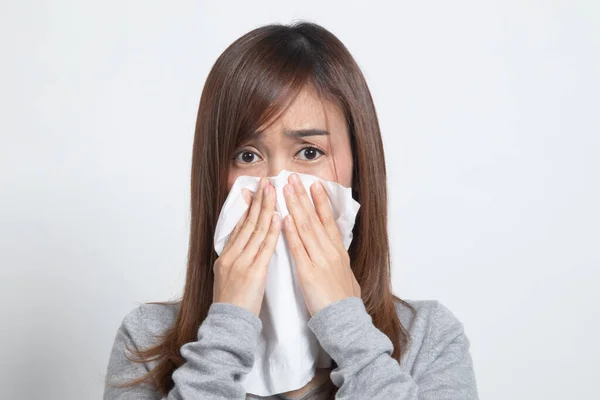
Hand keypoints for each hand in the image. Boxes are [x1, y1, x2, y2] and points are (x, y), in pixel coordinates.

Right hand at [212, 177, 281, 315]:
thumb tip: (242, 247)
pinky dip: (271, 231)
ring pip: (255, 230)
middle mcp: (232, 255)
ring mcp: (242, 262)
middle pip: (247, 223)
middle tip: (265, 181)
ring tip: (273, 190)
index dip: (247, 207)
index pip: (239, 226)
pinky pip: (264, 247)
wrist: (228, 324)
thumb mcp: (227, 277)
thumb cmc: (231, 304)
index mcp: (226, 256)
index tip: (253, 191)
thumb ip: (235, 260)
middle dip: (258, 201)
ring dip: (265, 208)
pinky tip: (277, 217)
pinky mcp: (253, 272)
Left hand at [282, 173, 360, 315]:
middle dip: (303, 197)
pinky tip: (284, 218)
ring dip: (295, 207)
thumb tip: (336, 251)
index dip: (320, 201)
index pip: (328, 220)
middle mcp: (330, 251)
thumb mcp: (346, 274)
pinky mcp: (308, 272)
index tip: (314, 184)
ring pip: (306, 228)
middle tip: (293, 178)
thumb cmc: (344, 301)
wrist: (345, 319)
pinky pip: (298, 248)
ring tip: (286, 190)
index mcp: (338, 251)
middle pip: (315, 218)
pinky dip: (291, 232)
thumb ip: (338, 260)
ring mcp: (319, 260)